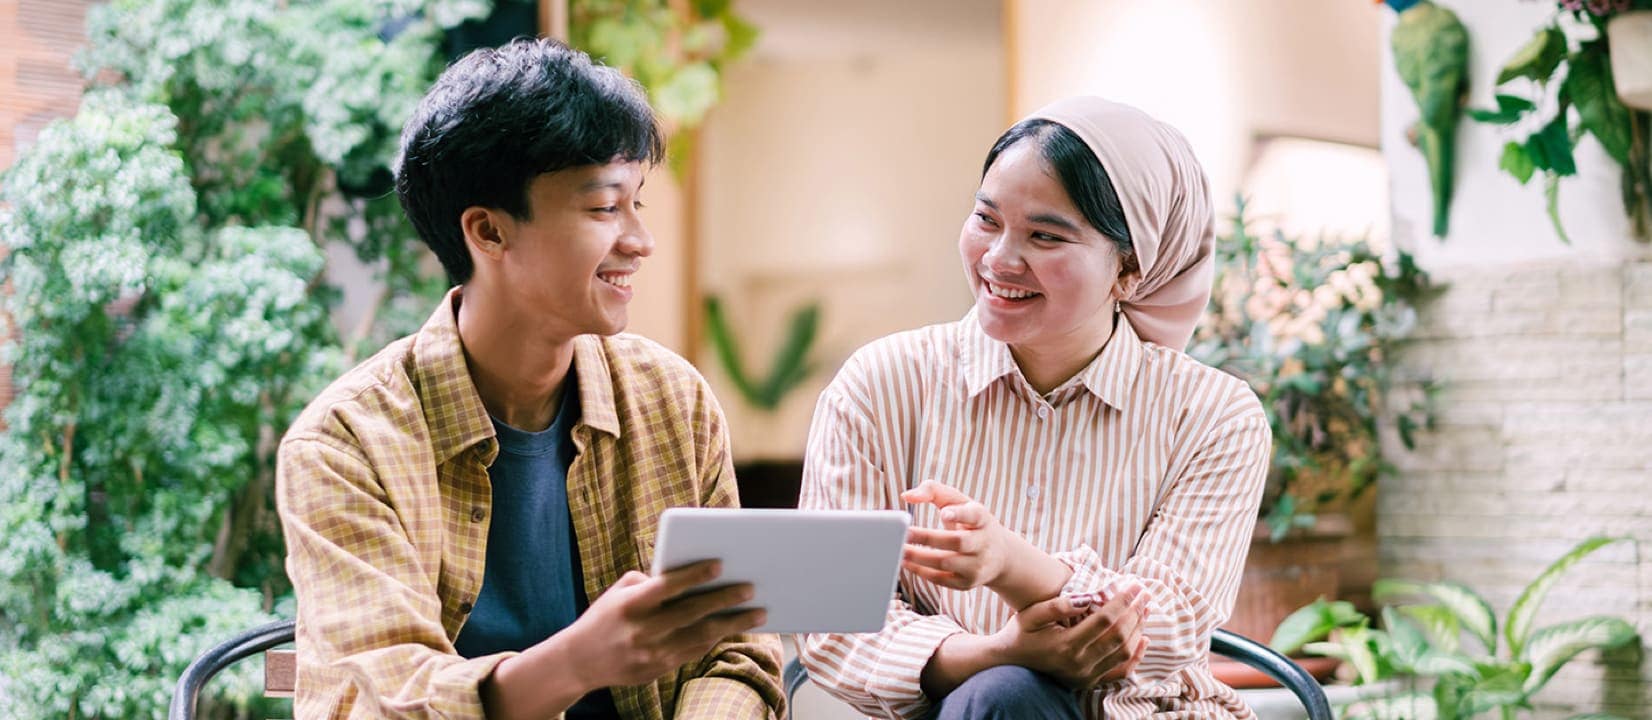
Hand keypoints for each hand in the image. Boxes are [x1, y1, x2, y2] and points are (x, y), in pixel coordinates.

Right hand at [563, 560, 765, 688]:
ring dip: (732, 623)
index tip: (720, 564)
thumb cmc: (605, 617)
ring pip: (700, 636)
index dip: (694, 575)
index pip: (667, 587)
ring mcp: (652, 652)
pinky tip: (733, 627)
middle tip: (750, 588)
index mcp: (631, 605)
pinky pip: (695, 651)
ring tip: (757, 613)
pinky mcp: (659, 669)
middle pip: (691, 612)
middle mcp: (642, 630)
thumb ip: (651, 582)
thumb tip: (689, 578)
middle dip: (725, 599)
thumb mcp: (619, 592)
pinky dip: (716, 638)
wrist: (580, 661)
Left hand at [901, 480, 1011, 589]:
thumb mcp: (960, 502)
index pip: (974, 515)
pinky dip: (921, 572)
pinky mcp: (967, 583)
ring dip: (919, 558)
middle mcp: (983, 543)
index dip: (960, 514)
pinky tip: (906, 563)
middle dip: (928, 538)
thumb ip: (933, 491)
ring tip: (898, 549)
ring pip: (946, 563)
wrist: (1001, 557)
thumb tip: (906, 496)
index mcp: (982, 519)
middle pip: (956, 541)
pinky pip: (941, 580)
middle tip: (904, 533)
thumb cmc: (971, 523)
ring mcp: (977, 565)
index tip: (944, 513)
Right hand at [996, 584, 1152, 690]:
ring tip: (1145, 609)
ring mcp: (1086, 675)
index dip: (1122, 601)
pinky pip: (1120, 671)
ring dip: (1138, 629)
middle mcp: (1079, 663)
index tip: (1134, 584)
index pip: (1104, 620)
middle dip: (1135, 611)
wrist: (1010, 662)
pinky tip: (1144, 638)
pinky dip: (1136, 655)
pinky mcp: (1089, 681)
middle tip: (1145, 592)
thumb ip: (1057, 606)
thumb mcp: (1031, 615)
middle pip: (1119, 636)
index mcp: (1066, 645)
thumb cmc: (1020, 633)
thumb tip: (1087, 598)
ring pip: (1124, 652)